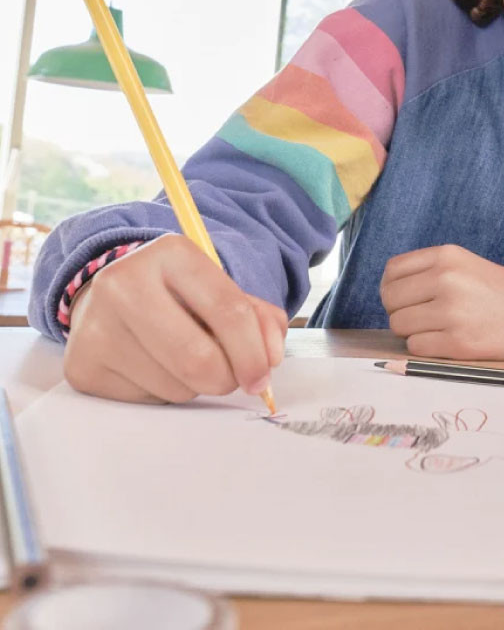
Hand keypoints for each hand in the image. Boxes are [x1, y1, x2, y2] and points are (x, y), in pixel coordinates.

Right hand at [63, 234, 287, 404]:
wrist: (113, 295)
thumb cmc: (180, 295)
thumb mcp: (221, 289)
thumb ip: (259, 318)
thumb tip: (269, 358)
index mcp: (172, 253)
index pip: (228, 311)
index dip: (254, 352)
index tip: (263, 375)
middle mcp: (125, 283)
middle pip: (199, 359)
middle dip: (227, 377)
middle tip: (232, 377)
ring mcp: (97, 326)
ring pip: (176, 387)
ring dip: (195, 385)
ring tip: (182, 357)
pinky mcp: (83, 366)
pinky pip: (148, 401)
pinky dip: (164, 392)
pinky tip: (154, 367)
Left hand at [381, 244, 503, 360]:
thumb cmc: (495, 290)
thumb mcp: (462, 263)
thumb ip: (427, 270)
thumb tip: (388, 290)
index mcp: (446, 256)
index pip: (392, 271)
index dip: (392, 287)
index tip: (404, 298)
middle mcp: (446, 280)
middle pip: (390, 299)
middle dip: (399, 310)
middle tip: (420, 316)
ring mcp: (451, 312)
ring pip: (399, 325)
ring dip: (412, 330)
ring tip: (436, 328)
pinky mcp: (457, 342)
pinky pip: (415, 346)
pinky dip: (425, 346)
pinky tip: (445, 340)